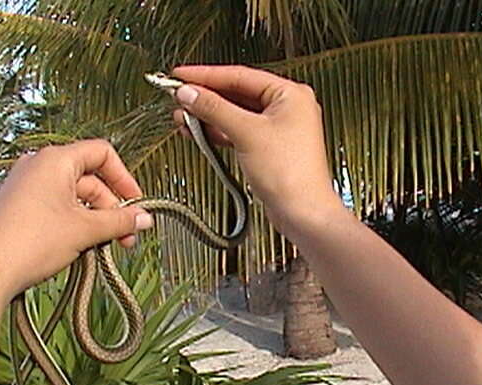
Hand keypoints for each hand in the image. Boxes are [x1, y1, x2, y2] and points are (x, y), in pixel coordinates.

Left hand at [0, 139, 152, 300]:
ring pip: (75, 197)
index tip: (136, 205)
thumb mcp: (85, 230)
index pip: (102, 153)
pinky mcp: (19, 208)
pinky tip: (82, 248)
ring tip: (105, 248)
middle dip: (112, 209)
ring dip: (96, 220)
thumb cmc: (32, 242)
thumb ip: (120, 221)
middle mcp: (38, 167)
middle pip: (90, 179)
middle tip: (126, 239)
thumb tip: (146, 218)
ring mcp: (26, 187)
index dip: (124, 178)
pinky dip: (75, 224)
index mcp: (55, 160)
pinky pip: (57, 208)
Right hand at [170, 65, 345, 239]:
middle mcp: (286, 108)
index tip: (181, 75)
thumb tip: (191, 93)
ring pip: (235, 115)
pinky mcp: (268, 149)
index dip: (206, 75)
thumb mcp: (246, 132)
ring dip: (208, 116)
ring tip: (183, 116)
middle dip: (205, 98)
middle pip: (236, 94)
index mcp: (290, 94)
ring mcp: (277, 130)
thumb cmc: (292, 174)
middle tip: (179, 96)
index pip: (239, 75)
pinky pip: (238, 132)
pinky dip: (218, 132)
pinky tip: (199, 132)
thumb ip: (214, 109)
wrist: (301, 212)